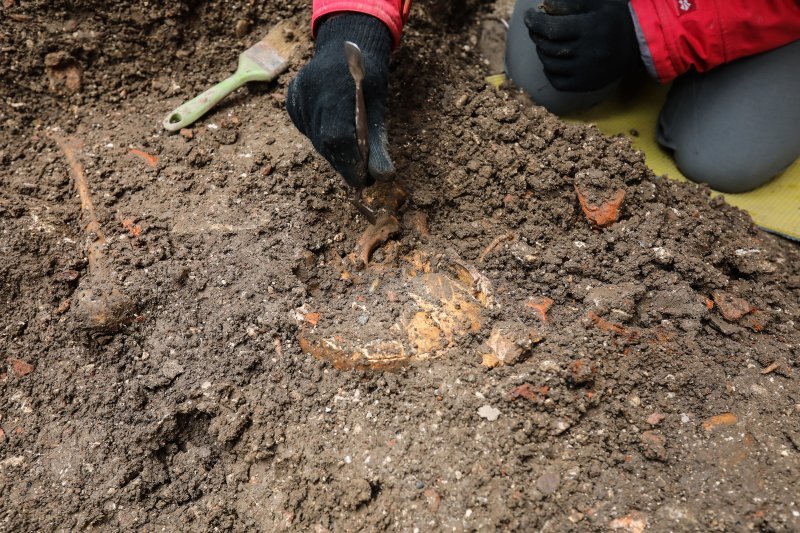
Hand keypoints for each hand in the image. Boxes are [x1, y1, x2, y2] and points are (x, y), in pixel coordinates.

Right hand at [286, 14, 394, 187]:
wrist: (344, 47)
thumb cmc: (368, 78)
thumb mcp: (378, 108)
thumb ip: (379, 144)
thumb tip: (383, 177)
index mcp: (336, 89)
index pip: (337, 137)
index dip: (349, 164)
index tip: (363, 181)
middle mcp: (311, 92)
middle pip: (325, 142)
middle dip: (344, 163)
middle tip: (361, 175)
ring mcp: (297, 96)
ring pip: (316, 140)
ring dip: (334, 154)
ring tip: (351, 157)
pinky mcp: (291, 101)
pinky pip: (308, 130)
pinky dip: (323, 140)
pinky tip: (335, 137)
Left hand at [525, 0, 639, 91]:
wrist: (639, 44)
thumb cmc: (615, 18)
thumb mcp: (597, 3)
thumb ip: (570, 3)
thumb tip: (544, 7)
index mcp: (591, 28)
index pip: (552, 28)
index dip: (535, 22)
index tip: (529, 16)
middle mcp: (589, 52)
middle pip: (548, 46)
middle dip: (536, 35)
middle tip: (535, 28)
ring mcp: (587, 71)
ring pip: (550, 64)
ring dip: (542, 52)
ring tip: (544, 43)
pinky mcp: (587, 84)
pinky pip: (557, 82)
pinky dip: (549, 71)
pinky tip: (551, 61)